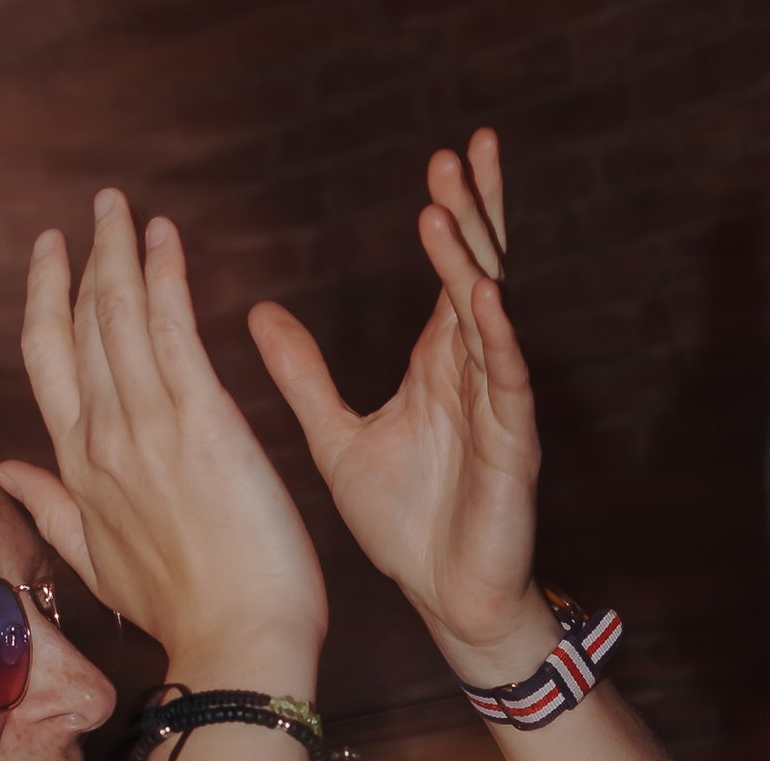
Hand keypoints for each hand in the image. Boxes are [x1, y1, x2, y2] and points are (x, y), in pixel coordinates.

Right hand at [0, 192, 324, 673]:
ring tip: (123, 207)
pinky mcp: (201, 422)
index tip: (51, 258)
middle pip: (81, 327)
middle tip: (98, 210)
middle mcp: (103, 441)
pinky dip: (164, 276)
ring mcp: (148, 428)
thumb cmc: (185, 616)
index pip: (50, 364)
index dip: (47, 302)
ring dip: (120, 251)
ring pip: (120, 316)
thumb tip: (6, 473)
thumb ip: (52, 511)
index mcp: (81, 472)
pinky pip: (172, 329)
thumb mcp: (101, 565)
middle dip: (85, 260)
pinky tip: (163, 236)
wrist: (236, 646)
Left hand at [248, 129, 552, 680]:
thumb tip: (258, 312)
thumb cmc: (405, 527)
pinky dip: (497, 339)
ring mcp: (497, 410)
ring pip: (491, 319)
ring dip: (472, 260)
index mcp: (438, 366)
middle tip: (461, 151)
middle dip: (474, 213)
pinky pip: (507, 385)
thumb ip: (302, 376)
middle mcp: (473, 375)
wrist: (445, 601)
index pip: (450, 272)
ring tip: (449, 205)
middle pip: (480, 274)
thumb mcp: (336, 440)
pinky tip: (482, 296)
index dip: (451, 216)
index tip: (441, 160)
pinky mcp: (511, 452)